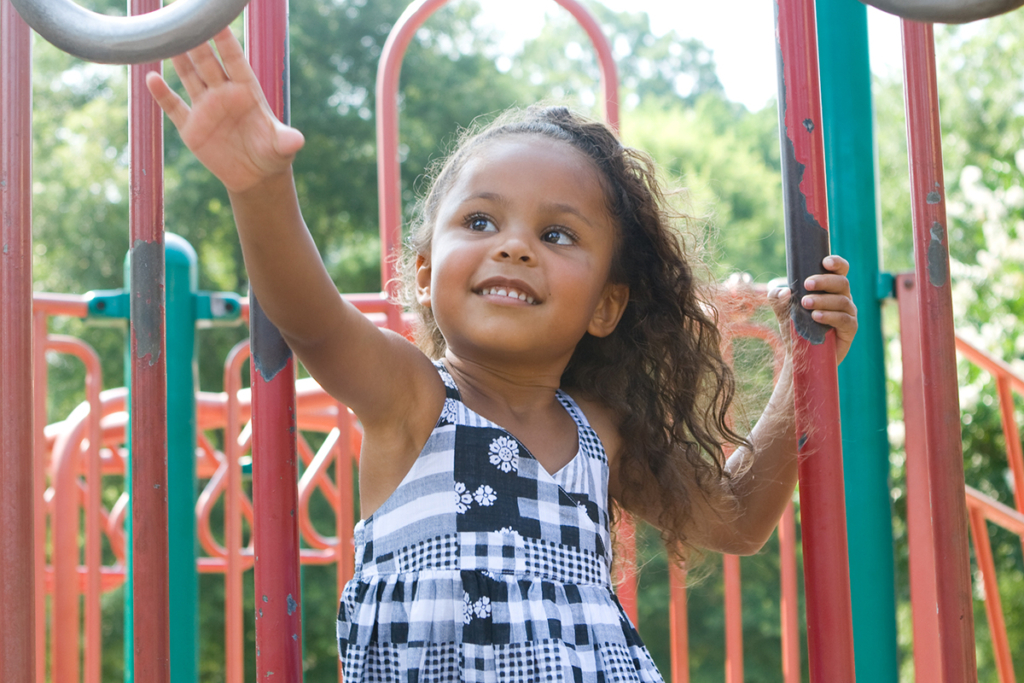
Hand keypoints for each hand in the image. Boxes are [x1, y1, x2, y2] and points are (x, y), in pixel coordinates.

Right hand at [145, 28, 304, 194]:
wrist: (256, 176)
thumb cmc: (273, 154)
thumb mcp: (282, 148)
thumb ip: (287, 140)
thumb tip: (297, 141)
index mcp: (247, 91)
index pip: (234, 60)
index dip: (225, 41)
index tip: (217, 21)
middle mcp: (224, 94)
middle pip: (208, 63)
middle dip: (197, 41)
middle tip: (184, 19)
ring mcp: (206, 108)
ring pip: (189, 77)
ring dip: (178, 59)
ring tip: (165, 37)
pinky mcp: (192, 127)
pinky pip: (174, 107)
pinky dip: (162, 94)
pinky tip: (151, 78)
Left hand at [768, 255, 857, 363]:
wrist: (800, 356)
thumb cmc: (794, 329)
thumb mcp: (782, 311)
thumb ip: (777, 299)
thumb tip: (785, 291)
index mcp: (830, 289)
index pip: (840, 271)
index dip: (837, 263)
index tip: (825, 262)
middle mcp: (842, 298)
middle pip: (842, 282)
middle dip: (824, 281)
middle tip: (807, 285)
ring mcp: (848, 314)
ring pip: (843, 301)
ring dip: (823, 300)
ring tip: (806, 304)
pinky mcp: (850, 330)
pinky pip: (845, 319)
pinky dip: (830, 316)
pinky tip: (816, 316)